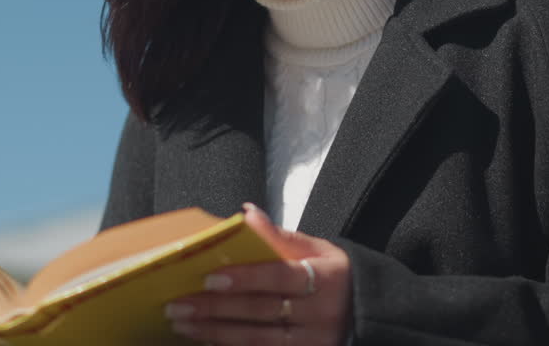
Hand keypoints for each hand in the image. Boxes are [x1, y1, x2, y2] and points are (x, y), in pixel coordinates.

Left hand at [165, 202, 351, 344]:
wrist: (369, 314)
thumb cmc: (335, 277)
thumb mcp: (319, 250)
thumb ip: (281, 237)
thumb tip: (246, 214)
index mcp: (322, 279)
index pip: (278, 277)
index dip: (244, 278)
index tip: (209, 278)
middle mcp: (318, 314)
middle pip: (261, 311)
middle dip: (216, 309)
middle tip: (179, 304)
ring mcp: (311, 342)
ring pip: (257, 340)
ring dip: (215, 332)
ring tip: (183, 324)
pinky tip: (206, 341)